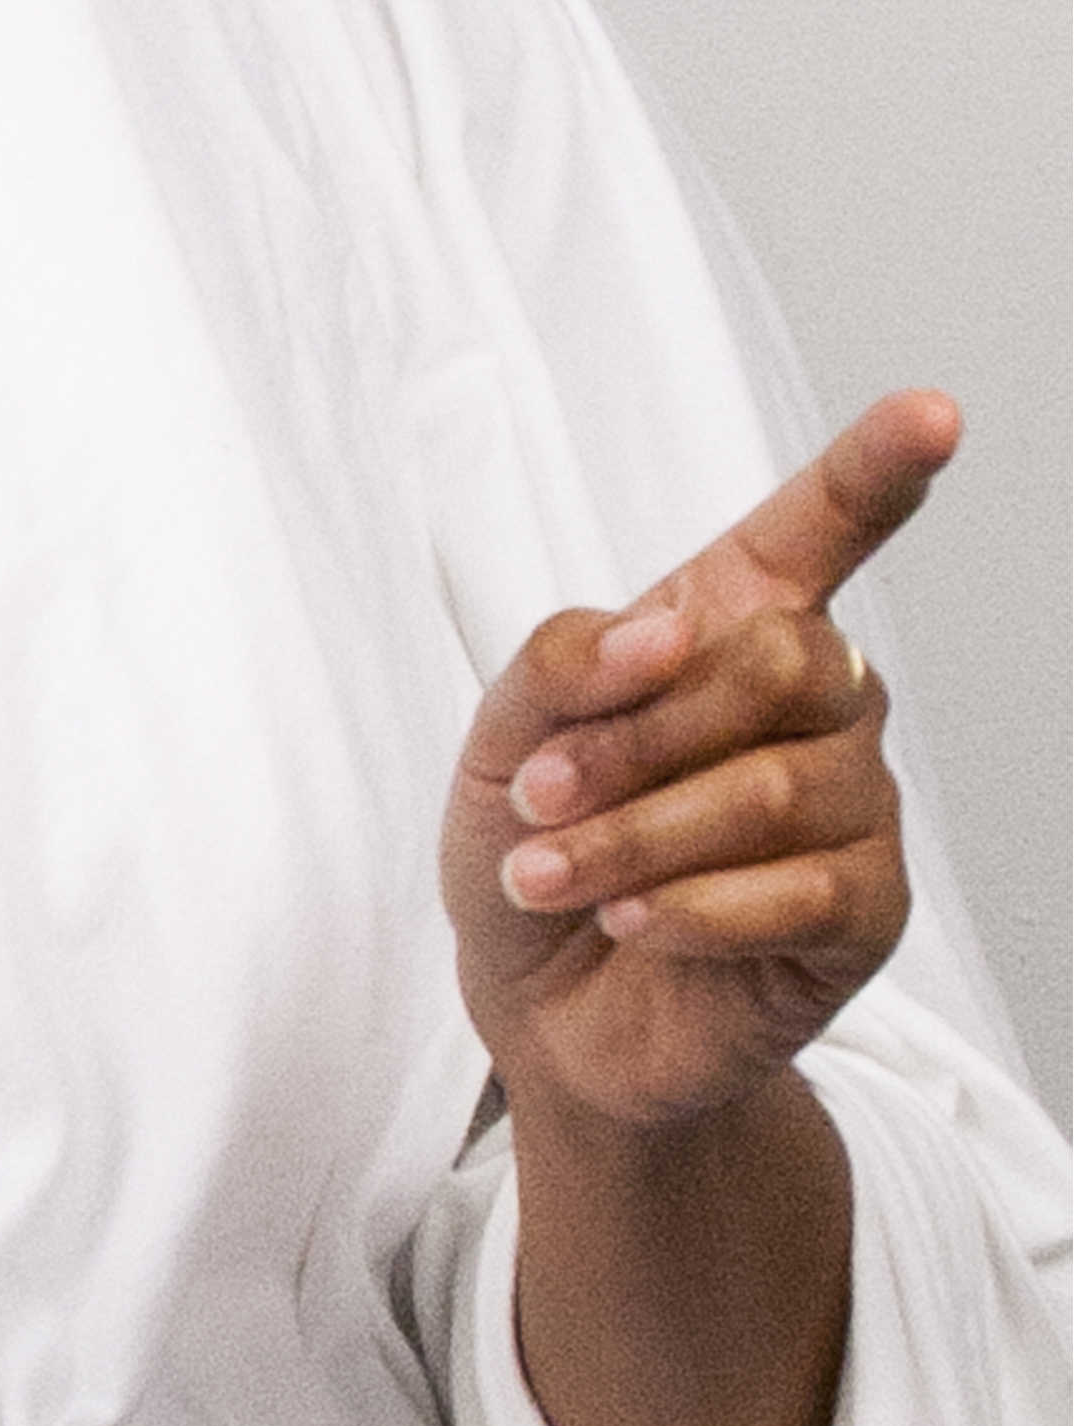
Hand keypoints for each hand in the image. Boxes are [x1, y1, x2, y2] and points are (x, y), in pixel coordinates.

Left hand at [444, 389, 956, 1132]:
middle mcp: (816, 701)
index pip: (820, 527)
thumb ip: (560, 664)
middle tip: (536, 798)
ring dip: (635, 837)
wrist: (545, 1010)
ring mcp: (856, 805)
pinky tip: (630, 924)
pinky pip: (800, 892)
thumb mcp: (494, 745)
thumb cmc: (534, 848)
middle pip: (776, 662)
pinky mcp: (868, 912)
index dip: (876, 468)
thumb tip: (663, 628)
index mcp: (730, 626)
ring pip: (772, 789)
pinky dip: (686, 911)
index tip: (932, 414)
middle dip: (635, 736)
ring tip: (548, 873)